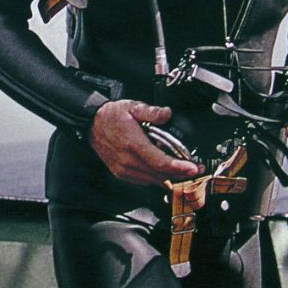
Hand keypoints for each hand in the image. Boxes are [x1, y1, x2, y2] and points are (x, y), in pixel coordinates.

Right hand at [89, 100, 203, 185]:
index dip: (178, 167)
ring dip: (169, 177)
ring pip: (153, 180)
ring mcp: (123, 169)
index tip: (193, 167)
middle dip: (180, 173)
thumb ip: (151, 111)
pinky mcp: (121, 173)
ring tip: (183, 170)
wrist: (92, 124)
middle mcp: (128, 160)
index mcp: (133, 144)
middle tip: (195, 169)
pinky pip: (144, 180)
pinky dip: (156, 177)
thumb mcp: (132, 106)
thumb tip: (167, 113)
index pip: (159, 162)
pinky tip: (164, 171)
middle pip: (160, 174)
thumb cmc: (111, 116)